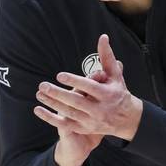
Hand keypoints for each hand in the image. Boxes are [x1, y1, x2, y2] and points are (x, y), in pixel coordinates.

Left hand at [34, 33, 142, 147]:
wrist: (127, 119)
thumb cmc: (118, 91)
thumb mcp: (115, 75)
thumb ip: (107, 56)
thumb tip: (102, 37)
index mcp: (108, 94)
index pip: (89, 87)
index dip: (75, 81)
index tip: (59, 75)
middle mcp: (100, 109)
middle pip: (77, 101)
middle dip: (59, 94)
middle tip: (43, 85)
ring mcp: (92, 121)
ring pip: (69, 112)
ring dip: (53, 104)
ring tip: (40, 94)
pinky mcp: (85, 128)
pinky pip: (65, 124)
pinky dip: (51, 118)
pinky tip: (39, 110)